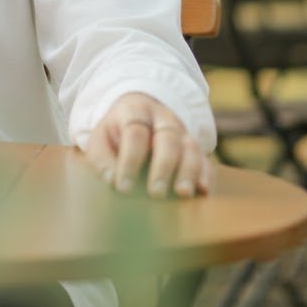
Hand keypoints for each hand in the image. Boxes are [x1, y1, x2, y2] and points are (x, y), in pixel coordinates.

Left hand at [85, 92, 213, 198]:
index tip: (123, 188)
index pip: (134, 134)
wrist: (139, 115)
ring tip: (182, 194)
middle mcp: (162, 119)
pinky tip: (203, 191)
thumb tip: (112, 180)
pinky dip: (206, 175)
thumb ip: (101, 159)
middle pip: (167, 139)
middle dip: (163, 167)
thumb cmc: (115, 134)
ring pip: (191, 148)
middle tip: (155, 193)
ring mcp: (182, 133)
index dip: (129, 161)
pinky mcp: (196, 150)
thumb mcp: (100, 139)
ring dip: (188, 172)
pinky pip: (206, 160)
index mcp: (134, 112)